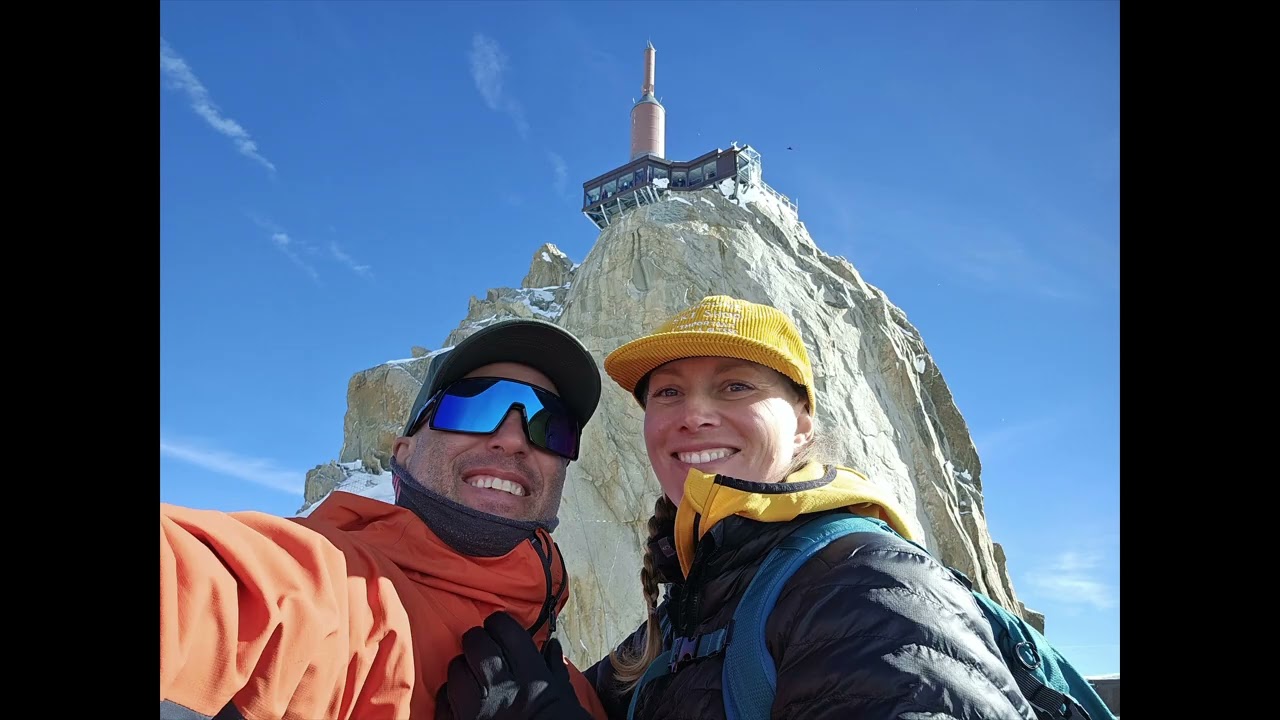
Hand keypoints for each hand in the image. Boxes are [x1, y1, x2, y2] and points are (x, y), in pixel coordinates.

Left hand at [434, 611, 592, 719]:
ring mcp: (477, 712)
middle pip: (475, 644)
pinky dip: (450, 696)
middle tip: (483, 648)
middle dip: (478, 641)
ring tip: (472, 675)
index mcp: (531, 677)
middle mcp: (501, 690)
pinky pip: (443, 700)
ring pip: (455, 670)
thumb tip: (549, 645)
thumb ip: (553, 668)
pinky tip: (462, 699)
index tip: (500, 629)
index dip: (500, 624)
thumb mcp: (564, 697)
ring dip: (462, 668)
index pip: (505, 629)